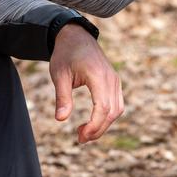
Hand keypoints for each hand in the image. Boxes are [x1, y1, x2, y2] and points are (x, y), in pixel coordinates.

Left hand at [49, 23, 124, 142]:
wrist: (76, 36)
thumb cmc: (65, 54)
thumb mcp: (59, 75)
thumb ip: (62, 97)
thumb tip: (61, 119)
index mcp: (97, 75)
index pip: (102, 107)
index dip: (94, 125)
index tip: (80, 136)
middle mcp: (111, 78)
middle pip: (112, 112)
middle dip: (98, 129)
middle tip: (80, 139)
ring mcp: (115, 80)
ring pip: (117, 110)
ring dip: (103, 125)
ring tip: (85, 133)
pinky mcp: (114, 82)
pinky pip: (117, 104)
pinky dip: (107, 116)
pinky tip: (92, 122)